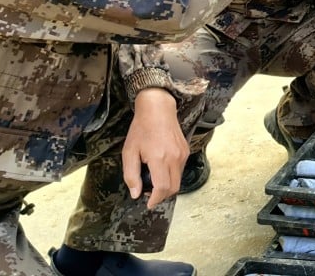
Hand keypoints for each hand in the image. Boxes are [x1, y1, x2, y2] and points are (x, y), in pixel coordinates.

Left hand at [122, 88, 188, 208]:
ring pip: (178, 180)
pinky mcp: (186, 151)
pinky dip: (171, 176)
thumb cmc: (141, 129)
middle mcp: (175, 158)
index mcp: (159, 158)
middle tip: (149, 194)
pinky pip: (180, 170)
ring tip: (153, 180)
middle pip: (173, 188)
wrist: (158, 109)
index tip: (148, 204)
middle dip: (162, 196)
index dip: (155, 200)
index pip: (162, 188)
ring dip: (167, 186)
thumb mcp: (129, 152)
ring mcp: (182, 154)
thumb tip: (136, 194)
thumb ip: (131, 175)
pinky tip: (160, 169)